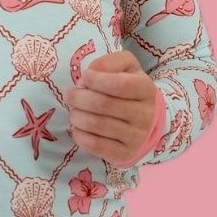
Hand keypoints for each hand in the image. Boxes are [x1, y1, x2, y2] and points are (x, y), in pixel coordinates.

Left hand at [63, 48, 157, 163]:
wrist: (146, 121)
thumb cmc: (129, 88)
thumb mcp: (125, 67)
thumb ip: (108, 62)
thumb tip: (90, 74)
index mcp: (146, 89)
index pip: (118, 84)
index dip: (95, 79)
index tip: (85, 77)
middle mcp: (145, 114)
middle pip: (102, 105)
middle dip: (78, 97)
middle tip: (70, 94)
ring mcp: (136, 137)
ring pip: (96, 124)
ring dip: (76, 115)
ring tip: (73, 110)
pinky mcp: (125, 153)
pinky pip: (95, 145)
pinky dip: (79, 135)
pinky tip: (77, 127)